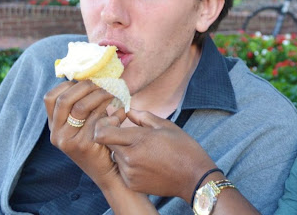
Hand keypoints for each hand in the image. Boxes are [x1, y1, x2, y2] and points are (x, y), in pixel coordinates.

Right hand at [43, 80, 125, 188]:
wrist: (105, 170)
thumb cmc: (97, 140)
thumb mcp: (83, 124)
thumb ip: (81, 106)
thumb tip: (90, 77)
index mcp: (54, 126)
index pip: (50, 98)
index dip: (68, 85)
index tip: (86, 81)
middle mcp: (57, 134)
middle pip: (65, 100)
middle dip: (86, 87)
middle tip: (103, 85)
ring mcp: (68, 141)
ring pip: (82, 107)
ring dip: (100, 96)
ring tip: (113, 95)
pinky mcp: (84, 145)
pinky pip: (97, 120)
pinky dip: (111, 112)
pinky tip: (120, 112)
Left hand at [94, 109, 216, 201]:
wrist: (194, 177)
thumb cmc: (183, 148)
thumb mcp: (165, 125)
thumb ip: (143, 117)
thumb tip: (128, 111)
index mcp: (139, 140)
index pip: (103, 133)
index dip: (105, 124)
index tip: (116, 121)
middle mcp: (130, 158)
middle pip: (107, 144)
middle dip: (114, 136)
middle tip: (130, 133)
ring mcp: (130, 173)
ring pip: (115, 156)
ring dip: (123, 149)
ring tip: (143, 149)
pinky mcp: (132, 184)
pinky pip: (122, 169)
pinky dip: (129, 163)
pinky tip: (146, 161)